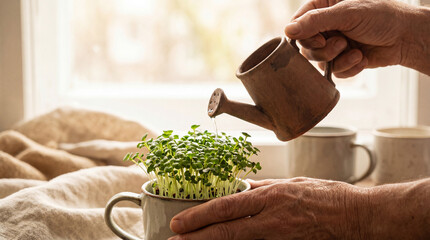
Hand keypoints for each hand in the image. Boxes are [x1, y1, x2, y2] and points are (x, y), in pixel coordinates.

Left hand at [168, 178, 370, 239]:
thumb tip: (241, 189)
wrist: (354, 215)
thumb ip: (262, 188)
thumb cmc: (324, 195)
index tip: (179, 223)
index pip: (226, 207)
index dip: (199, 216)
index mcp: (270, 195)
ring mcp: (279, 236)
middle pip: (226, 230)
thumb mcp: (290, 183)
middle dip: (197, 237)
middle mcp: (271, 217)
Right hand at [284, 0, 426, 76]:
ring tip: (355, 52)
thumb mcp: (346, 14)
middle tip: (341, 44)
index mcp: (322, 7)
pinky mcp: (341, 60)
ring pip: (318, 61)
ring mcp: (332, 44)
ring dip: (337, 60)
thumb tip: (287, 31)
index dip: (303, 37)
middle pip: (305, 47)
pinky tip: (361, 58)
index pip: (297, 24)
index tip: (319, 40)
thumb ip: (315, 22)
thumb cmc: (381, 16)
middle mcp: (324, 26)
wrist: (405, 37)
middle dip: (323, 50)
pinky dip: (347, 68)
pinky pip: (332, 72)